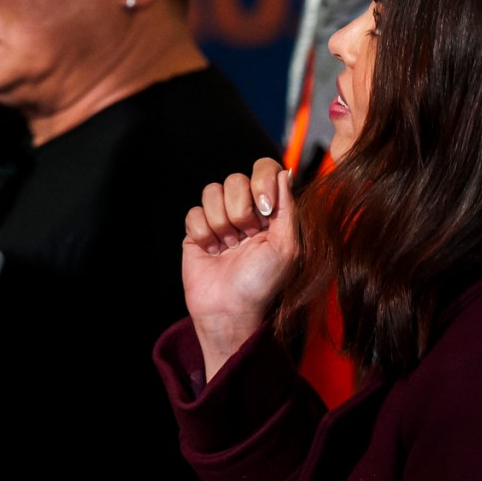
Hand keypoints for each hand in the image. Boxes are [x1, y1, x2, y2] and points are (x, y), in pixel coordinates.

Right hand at [180, 158, 300, 380]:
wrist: (229, 310)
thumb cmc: (262, 283)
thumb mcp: (287, 247)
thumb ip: (288, 207)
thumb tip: (286, 171)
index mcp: (271, 211)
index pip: (264, 170)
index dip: (261, 183)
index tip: (265, 210)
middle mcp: (246, 211)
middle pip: (234, 179)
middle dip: (240, 210)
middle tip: (247, 236)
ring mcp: (219, 219)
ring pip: (211, 192)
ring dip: (221, 223)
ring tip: (228, 246)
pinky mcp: (196, 231)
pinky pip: (193, 212)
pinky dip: (203, 233)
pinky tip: (212, 250)